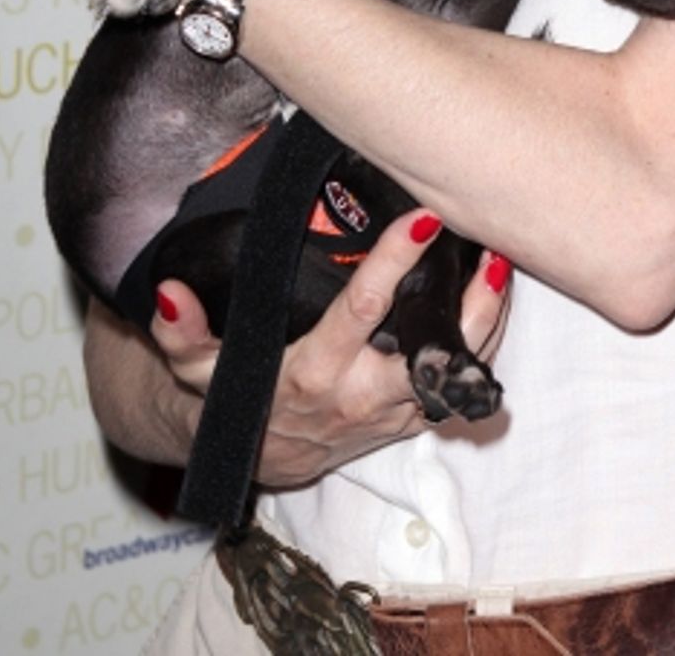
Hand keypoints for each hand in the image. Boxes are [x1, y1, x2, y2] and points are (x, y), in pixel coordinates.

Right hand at [150, 213, 510, 488]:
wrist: (259, 456)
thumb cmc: (233, 398)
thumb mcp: (196, 371)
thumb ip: (181, 333)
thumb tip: (168, 294)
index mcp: (317, 370)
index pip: (365, 308)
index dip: (395, 262)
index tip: (424, 219)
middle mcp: (364, 394)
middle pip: (433, 344)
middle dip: (471, 298)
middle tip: (493, 243)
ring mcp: (395, 411)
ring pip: (459, 365)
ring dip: (489, 318)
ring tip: (506, 261)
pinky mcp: (412, 419)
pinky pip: (459, 380)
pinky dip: (482, 341)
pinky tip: (495, 297)